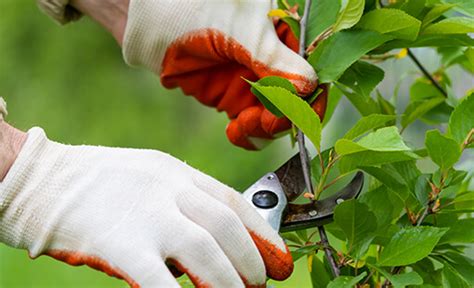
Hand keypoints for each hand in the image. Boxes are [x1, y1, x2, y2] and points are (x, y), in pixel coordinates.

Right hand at [0, 128, 292, 286]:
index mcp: (177, 173)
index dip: (263, 232)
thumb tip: (214, 241)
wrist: (43, 180)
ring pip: (206, 252)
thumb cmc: (98, 183)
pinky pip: (160, 281)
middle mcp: (169, 189)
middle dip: (251, 260)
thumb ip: (183, 203)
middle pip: (227, 227)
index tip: (279, 257)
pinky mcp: (121, 244)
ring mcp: (147, 215)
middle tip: (261, 284)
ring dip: (230, 281)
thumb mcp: (150, 177)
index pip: (233, 201)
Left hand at [122, 0, 322, 148]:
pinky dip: (248, 135)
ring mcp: (252, 80)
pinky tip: (236, 132)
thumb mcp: (239, 30)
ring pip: (274, 116)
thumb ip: (272, 58)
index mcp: (283, 32)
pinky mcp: (232, 98)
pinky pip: (250, 124)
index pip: (311, 69)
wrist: (146, 22)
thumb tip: (308, 85)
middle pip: (296, 99)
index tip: (302, 114)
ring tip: (244, 126)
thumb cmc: (191, 9)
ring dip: (265, 128)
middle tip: (266, 121)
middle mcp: (272, 59)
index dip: (311, 95)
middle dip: (285, 116)